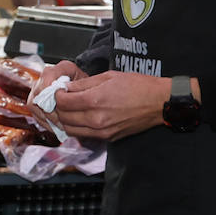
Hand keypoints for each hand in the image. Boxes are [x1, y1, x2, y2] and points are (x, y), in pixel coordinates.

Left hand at [55, 71, 172, 141]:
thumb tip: (67, 87)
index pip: (63, 102)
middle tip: (61, 100)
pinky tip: (81, 117)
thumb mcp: (109, 77)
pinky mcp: (108, 138)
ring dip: (66, 120)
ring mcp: (102, 131)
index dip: (56, 96)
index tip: (59, 91)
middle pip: (64, 118)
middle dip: (58, 108)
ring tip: (70, 110)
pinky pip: (84, 135)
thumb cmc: (138, 86)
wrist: (159, 102)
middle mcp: (96, 119)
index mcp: (95, 101)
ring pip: (71, 130)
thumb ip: (84, 83)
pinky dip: (77, 128)